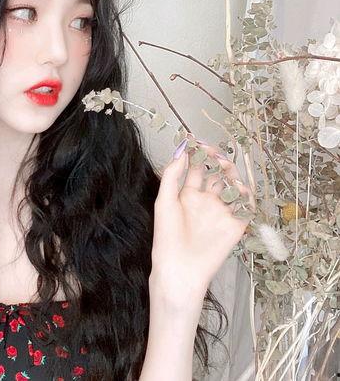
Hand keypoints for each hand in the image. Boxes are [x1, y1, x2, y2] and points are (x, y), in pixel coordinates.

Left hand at [149, 138, 254, 311]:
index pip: (197, 169)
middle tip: (213, 152)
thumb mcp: (165, 200)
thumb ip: (172, 175)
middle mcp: (206, 201)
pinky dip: (245, 194)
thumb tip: (181, 151)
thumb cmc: (167, 235)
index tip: (197, 142)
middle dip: (216, 160)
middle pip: (216, 174)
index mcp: (188, 195)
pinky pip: (245, 205)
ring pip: (232, 185)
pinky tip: (236, 187)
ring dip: (230, 173)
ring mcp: (221, 211)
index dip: (198, 154)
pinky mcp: (235, 224)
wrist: (180, 267)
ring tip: (222, 165)